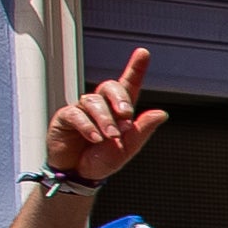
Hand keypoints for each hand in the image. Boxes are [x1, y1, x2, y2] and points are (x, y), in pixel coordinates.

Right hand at [44, 48, 168, 186]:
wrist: (79, 174)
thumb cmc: (103, 159)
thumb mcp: (128, 148)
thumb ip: (143, 130)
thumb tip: (161, 113)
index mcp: (119, 111)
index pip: (128, 85)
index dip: (135, 68)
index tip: (143, 53)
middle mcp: (101, 106)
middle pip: (110, 87)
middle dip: (120, 99)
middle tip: (126, 115)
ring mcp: (82, 110)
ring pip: (94, 102)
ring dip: (105, 120)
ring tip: (110, 137)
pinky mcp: (66, 118)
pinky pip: (76, 114)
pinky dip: (88, 126)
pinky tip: (95, 138)